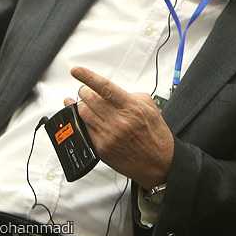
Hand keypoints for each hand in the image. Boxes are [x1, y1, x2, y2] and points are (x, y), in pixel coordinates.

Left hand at [67, 66, 173, 189]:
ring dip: (81, 105)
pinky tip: (82, 117)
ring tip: (86, 103)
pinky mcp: (101, 149)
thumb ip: (131, 95)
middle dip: (84, 91)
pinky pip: (84, 130)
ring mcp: (108, 136)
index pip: (105, 88)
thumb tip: (111, 91)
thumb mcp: (151, 108)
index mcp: (132, 108)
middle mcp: (119, 122)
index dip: (88, 77)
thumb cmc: (156, 136)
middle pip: (89, 100)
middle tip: (86, 90)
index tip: (76, 71)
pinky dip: (82, 121)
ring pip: (83, 114)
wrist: (159, 164)